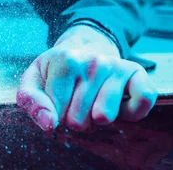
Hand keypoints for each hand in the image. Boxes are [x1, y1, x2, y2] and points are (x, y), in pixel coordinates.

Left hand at [17, 25, 156, 131]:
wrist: (83, 49)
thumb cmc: (56, 70)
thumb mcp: (34, 79)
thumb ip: (31, 100)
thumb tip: (49, 124)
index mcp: (65, 61)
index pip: (57, 111)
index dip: (55, 113)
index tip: (56, 99)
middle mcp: (93, 61)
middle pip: (79, 119)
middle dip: (74, 118)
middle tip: (74, 100)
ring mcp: (117, 66)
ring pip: (104, 117)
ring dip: (96, 119)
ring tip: (92, 101)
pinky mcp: (138, 74)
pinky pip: (141, 103)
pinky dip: (131, 114)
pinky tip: (118, 104)